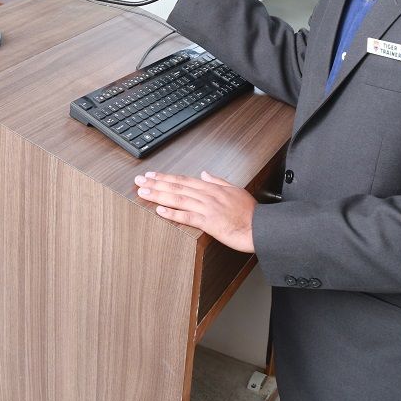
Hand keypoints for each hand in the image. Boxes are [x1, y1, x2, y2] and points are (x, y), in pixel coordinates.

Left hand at [135, 170, 255, 252]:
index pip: (184, 180)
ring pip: (178, 198)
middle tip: (139, 181)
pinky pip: (187, 216)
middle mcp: (207, 195)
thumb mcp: (235, 190)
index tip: (152, 175)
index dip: (166, 177)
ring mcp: (207, 208)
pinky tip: (159, 210)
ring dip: (159, 194)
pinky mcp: (209, 222)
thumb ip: (219, 181)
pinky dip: (172, 213)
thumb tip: (206, 173)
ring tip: (143, 192)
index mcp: (212, 188)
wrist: (260, 227)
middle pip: (177, 186)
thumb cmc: (250, 212)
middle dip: (156, 183)